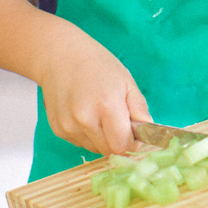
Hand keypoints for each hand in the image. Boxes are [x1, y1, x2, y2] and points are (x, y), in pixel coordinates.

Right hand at [37, 35, 151, 157]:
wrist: (59, 55)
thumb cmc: (97, 65)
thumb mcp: (126, 81)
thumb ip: (139, 110)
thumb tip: (148, 132)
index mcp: (107, 106)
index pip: (123, 146)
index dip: (133, 144)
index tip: (135, 134)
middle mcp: (85, 119)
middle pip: (109, 151)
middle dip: (118, 141)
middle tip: (118, 122)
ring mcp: (69, 126)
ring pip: (95, 149)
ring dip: (103, 139)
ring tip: (100, 114)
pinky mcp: (58, 129)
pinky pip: (80, 143)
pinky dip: (88, 135)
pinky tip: (86, 114)